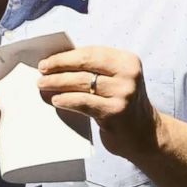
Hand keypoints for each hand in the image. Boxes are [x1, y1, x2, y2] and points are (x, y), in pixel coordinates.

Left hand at [37, 46, 162, 159]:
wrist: (144, 135)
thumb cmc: (122, 104)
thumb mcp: (117, 81)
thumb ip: (95, 70)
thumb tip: (58, 62)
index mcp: (128, 61)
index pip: (91, 52)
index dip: (66, 56)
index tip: (47, 61)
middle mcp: (128, 75)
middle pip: (85, 65)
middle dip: (59, 67)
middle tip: (41, 72)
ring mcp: (123, 94)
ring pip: (81, 83)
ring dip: (58, 83)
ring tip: (43, 85)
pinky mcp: (115, 112)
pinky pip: (83, 102)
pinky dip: (67, 100)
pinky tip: (56, 100)